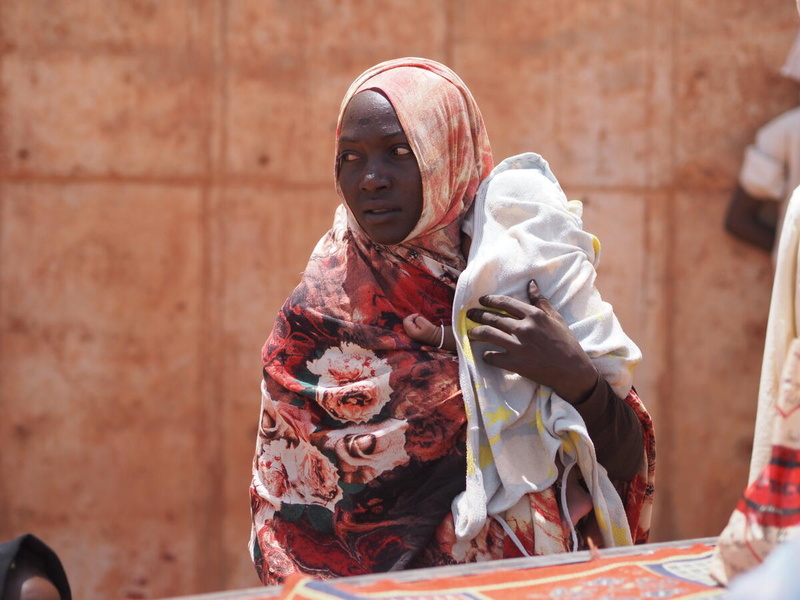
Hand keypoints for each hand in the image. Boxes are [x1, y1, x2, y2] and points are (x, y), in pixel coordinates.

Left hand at [403, 313, 455, 351]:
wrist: (436, 337)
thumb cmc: (431, 331)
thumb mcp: (425, 323)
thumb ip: (418, 319)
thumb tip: (415, 319)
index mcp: (411, 332)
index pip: (406, 321)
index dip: (411, 316)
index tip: (418, 315)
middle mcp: (409, 334)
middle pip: (406, 322)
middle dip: (411, 318)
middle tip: (419, 317)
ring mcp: (411, 334)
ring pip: (408, 324)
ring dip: (413, 321)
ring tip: (420, 321)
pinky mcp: (413, 333)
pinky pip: (410, 326)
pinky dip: (414, 323)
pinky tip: (419, 324)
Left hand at [466, 280, 598, 403]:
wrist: (572, 370)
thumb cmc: (566, 342)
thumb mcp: (556, 318)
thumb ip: (540, 301)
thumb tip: (531, 283)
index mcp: (534, 315)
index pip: (505, 303)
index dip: (490, 300)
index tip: (482, 300)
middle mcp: (524, 328)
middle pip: (493, 318)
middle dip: (478, 315)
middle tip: (470, 315)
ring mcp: (518, 346)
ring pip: (488, 334)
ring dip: (476, 332)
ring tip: (470, 332)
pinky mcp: (515, 363)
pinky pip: (492, 357)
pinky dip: (486, 355)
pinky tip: (485, 354)